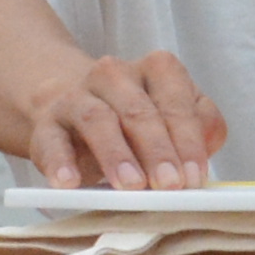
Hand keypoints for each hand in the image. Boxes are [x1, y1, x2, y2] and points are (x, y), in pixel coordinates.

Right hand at [18, 48, 227, 188]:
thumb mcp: (172, 117)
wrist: (71, 105)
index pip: (176, 102)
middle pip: (140, 111)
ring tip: (131, 185)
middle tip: (169, 185)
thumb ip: (199, 127)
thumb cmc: (135, 119)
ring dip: (116, 154)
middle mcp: (115, 75)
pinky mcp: (47, 123)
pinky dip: (60, 162)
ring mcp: (77, 95)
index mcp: (156, 69)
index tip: (195, 177)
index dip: (188, 141)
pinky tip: (69, 183)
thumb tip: (208, 146)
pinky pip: (52, 140)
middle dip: (157, 151)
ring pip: (97, 119)